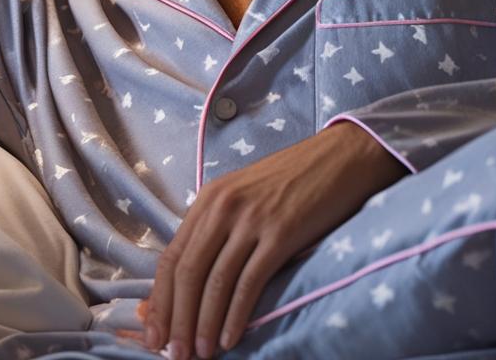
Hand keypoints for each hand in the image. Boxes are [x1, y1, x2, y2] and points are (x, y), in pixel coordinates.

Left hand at [141, 122, 406, 357]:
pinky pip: (249, 282)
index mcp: (208, 199)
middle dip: (177, 319)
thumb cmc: (294, 181)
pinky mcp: (281, 233)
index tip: (154, 333)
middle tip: (174, 353)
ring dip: (204, 324)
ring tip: (200, 354)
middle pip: (187, 272)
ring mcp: (251, 220)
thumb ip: (217, 230)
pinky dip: (236, 315)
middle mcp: (223, 207)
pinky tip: (231, 338)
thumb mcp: (244, 197)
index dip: (160, 300)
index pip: (171, 256)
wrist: (341, 156)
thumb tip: (193, 280)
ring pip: (215, 281)